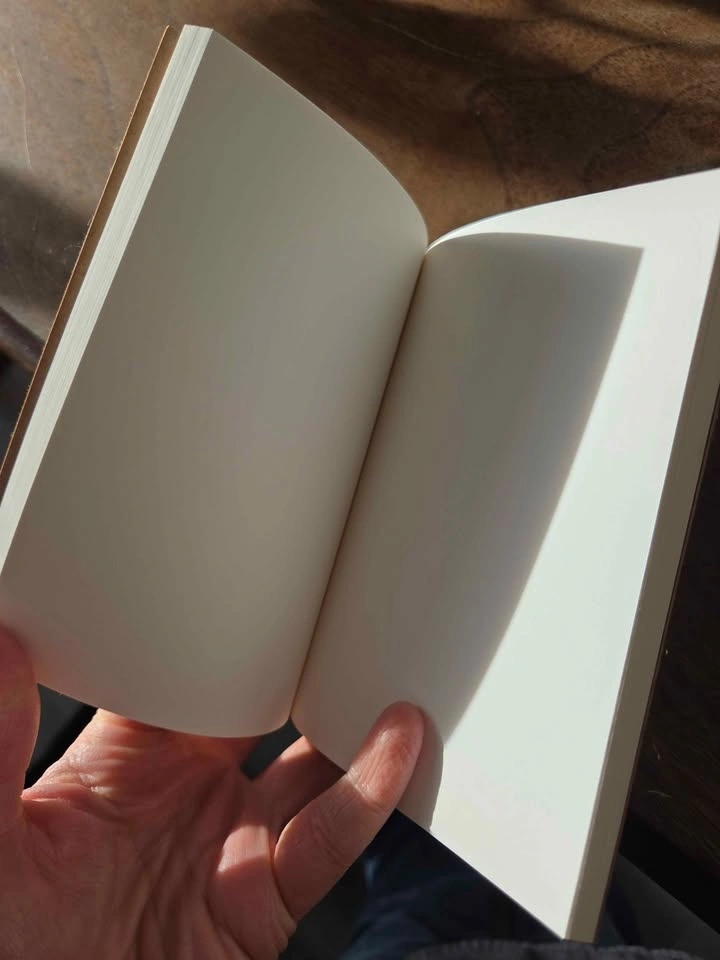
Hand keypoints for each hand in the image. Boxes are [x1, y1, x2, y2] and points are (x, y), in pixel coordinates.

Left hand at [0, 628, 422, 958]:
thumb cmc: (13, 948)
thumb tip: (1, 645)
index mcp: (122, 764)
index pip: (183, 672)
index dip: (219, 628)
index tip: (251, 578)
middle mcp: (187, 794)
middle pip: (264, 706)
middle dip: (301, 660)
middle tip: (338, 601)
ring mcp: (232, 845)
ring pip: (313, 767)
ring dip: (354, 719)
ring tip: (386, 661)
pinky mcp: (265, 902)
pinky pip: (328, 842)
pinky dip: (369, 796)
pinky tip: (397, 745)